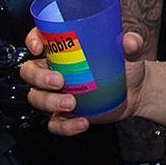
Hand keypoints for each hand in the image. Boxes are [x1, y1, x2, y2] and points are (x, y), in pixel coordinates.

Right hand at [20, 29, 148, 135]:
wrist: (135, 92)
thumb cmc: (126, 66)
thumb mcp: (130, 51)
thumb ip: (132, 44)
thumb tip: (130, 41)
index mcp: (66, 49)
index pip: (39, 38)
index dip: (32, 40)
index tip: (39, 47)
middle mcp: (56, 69)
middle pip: (30, 71)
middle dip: (39, 77)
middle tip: (59, 81)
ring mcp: (58, 93)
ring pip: (37, 97)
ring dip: (50, 101)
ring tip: (72, 103)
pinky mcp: (65, 114)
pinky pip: (55, 123)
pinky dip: (66, 126)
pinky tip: (82, 122)